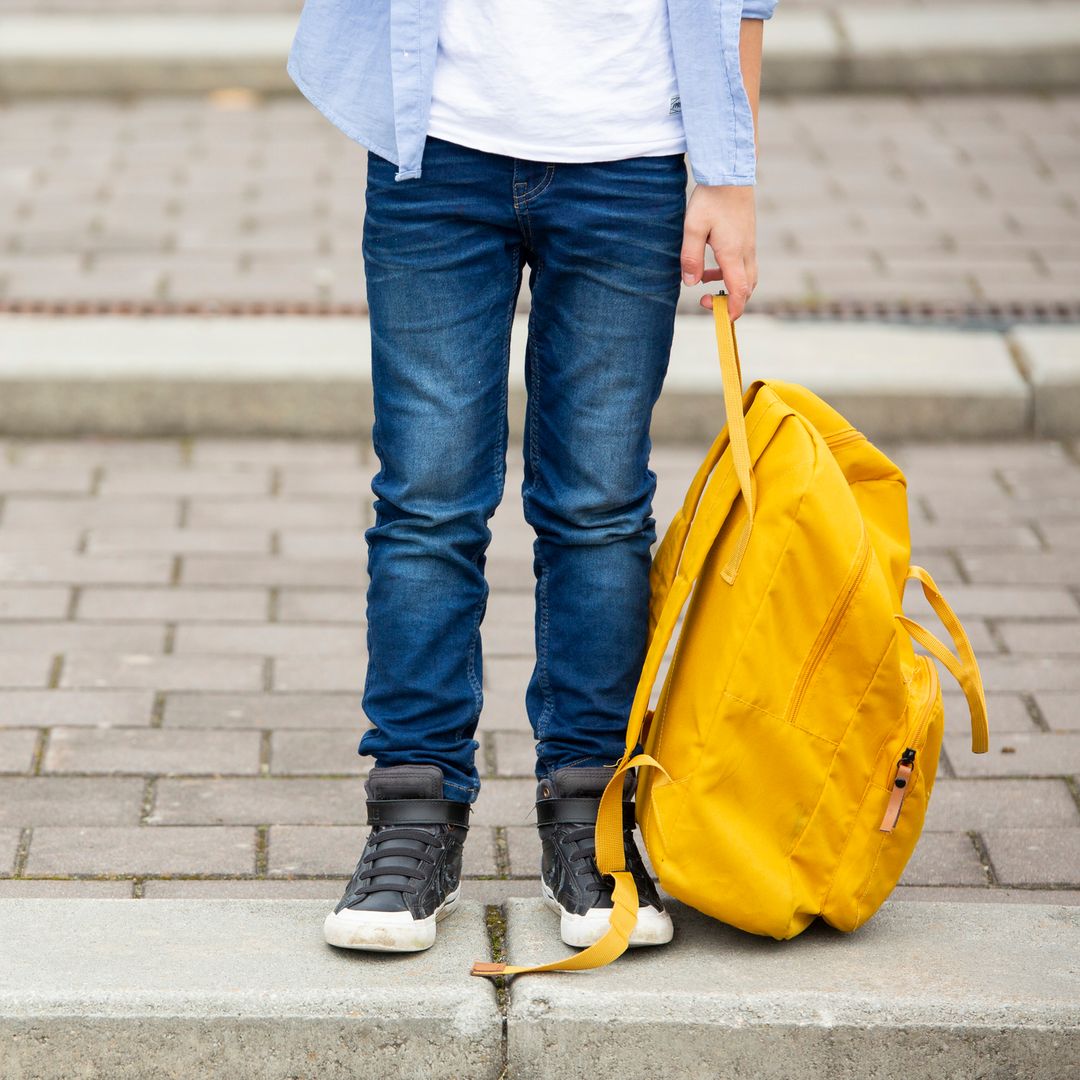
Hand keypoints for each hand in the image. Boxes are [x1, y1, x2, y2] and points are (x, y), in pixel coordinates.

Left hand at [680, 184, 757, 318]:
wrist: (729, 172)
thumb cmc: (710, 199)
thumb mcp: (692, 228)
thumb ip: (690, 257)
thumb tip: (690, 283)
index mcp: (733, 253)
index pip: (740, 292)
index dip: (733, 310)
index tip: (721, 317)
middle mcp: (746, 252)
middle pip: (747, 288)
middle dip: (731, 302)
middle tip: (708, 302)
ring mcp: (749, 244)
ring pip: (746, 277)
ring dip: (729, 287)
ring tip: (705, 282)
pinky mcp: (747, 237)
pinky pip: (743, 264)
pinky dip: (729, 273)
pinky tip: (710, 265)